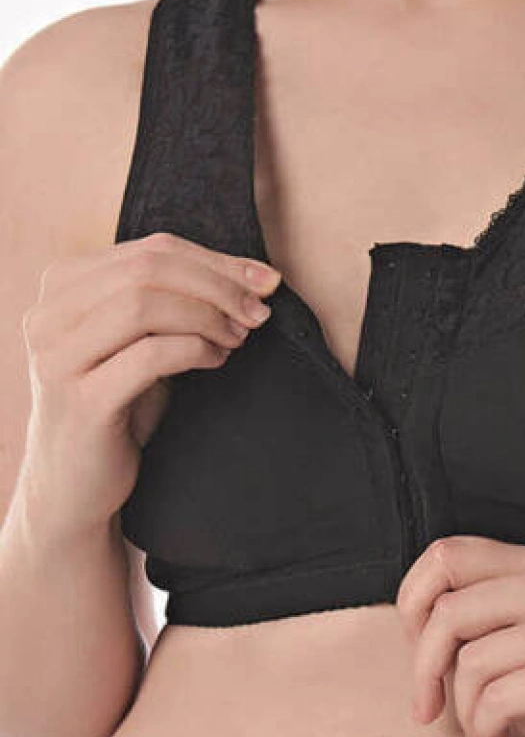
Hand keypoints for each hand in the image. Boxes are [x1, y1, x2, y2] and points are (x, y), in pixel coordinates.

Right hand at [14, 231, 279, 541]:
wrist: (75, 486)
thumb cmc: (117, 402)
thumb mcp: (141, 337)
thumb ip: (177, 296)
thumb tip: (257, 275)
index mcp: (62, 286)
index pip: (151, 249)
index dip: (216, 260)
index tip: (265, 279)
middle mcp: (48, 316)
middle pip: (149, 269)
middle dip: (217, 285)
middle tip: (258, 311)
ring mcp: (57, 359)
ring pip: (144, 305)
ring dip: (207, 316)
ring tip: (238, 337)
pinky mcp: (79, 401)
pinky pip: (149, 355)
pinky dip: (195, 349)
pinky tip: (217, 360)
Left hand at [394, 534, 524, 736]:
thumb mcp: (517, 642)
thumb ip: (476, 617)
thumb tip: (410, 618)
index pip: (447, 554)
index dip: (412, 601)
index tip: (415, 647)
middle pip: (449, 611)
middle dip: (423, 668)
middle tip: (427, 707)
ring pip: (470, 663)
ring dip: (464, 711)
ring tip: (484, 727)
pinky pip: (497, 701)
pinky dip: (485, 732)